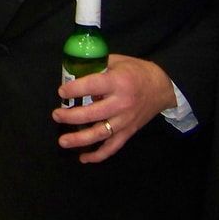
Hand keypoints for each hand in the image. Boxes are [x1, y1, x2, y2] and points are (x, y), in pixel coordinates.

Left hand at [51, 54, 176, 163]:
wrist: (162, 87)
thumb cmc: (136, 71)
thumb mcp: (117, 61)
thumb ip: (97, 66)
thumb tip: (74, 70)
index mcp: (118, 82)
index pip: (92, 86)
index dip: (75, 90)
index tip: (61, 92)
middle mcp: (121, 103)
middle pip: (92, 114)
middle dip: (71, 116)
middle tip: (56, 115)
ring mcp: (125, 120)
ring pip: (100, 133)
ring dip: (80, 139)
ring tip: (63, 141)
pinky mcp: (129, 132)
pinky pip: (113, 147)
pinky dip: (98, 155)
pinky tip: (83, 158)